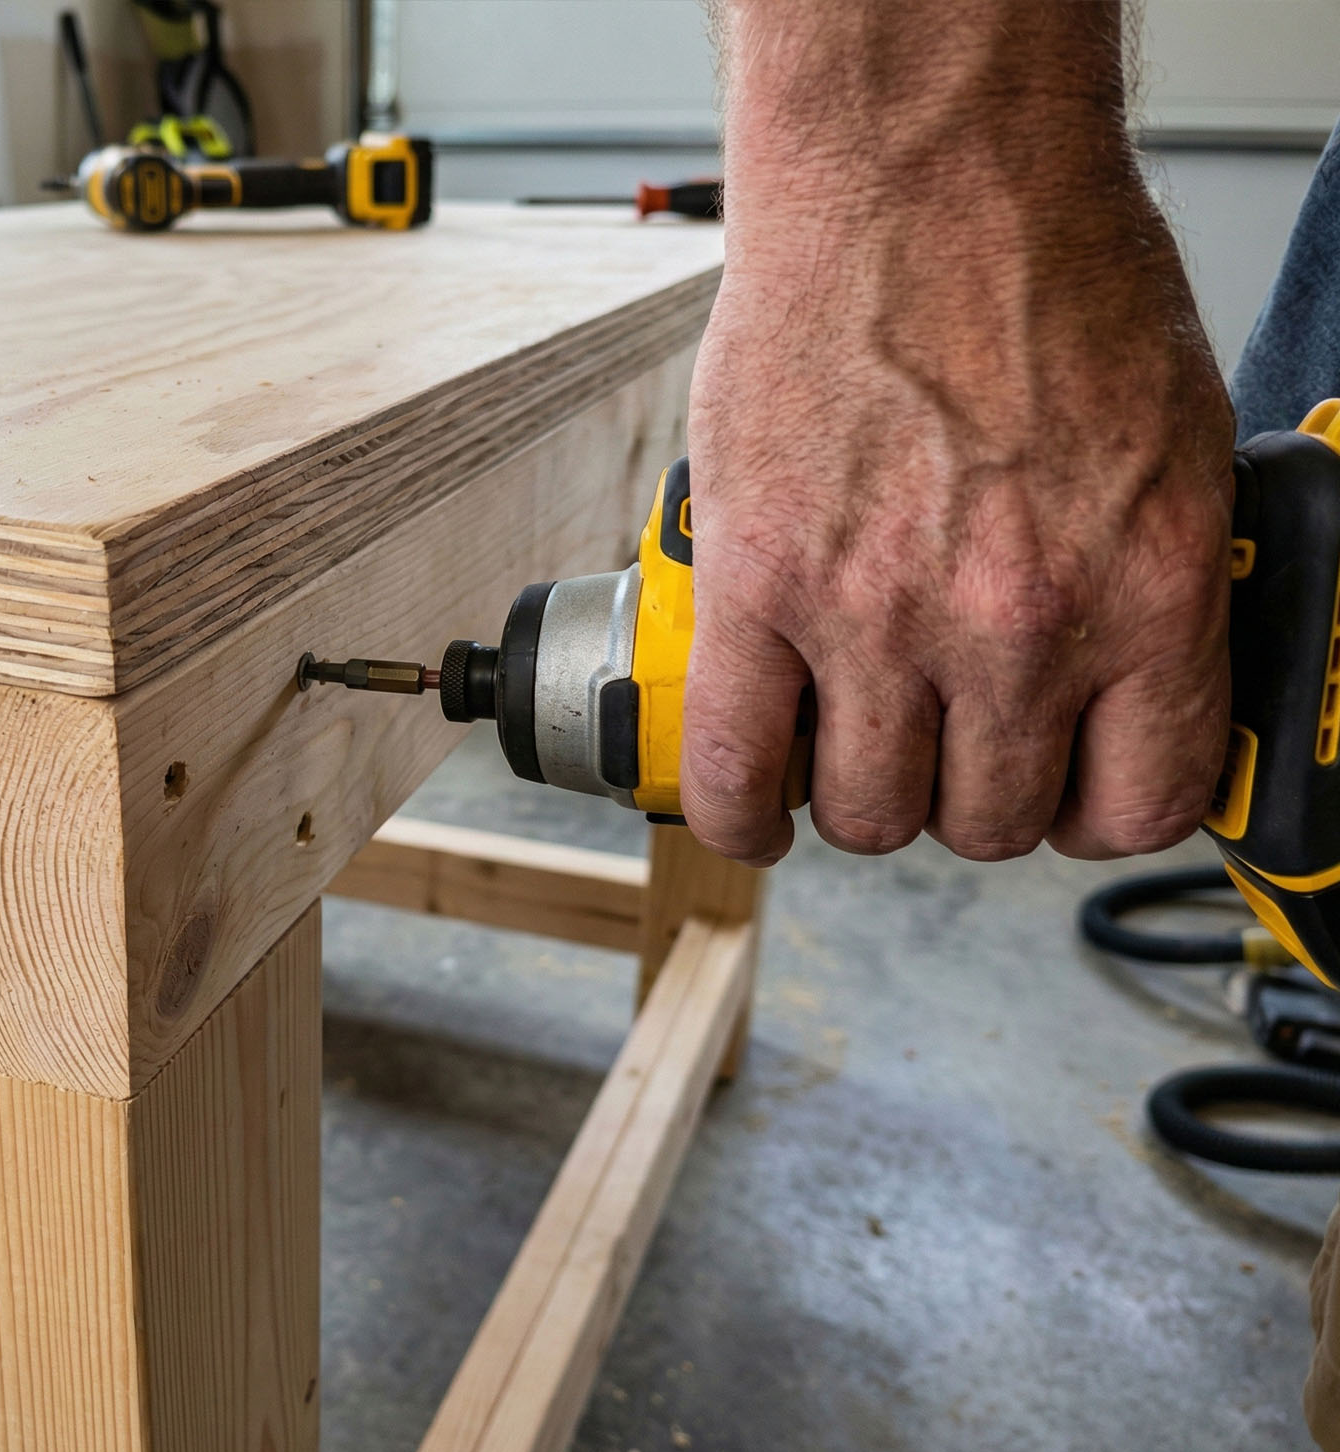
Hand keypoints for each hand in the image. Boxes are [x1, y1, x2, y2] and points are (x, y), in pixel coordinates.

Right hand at [682, 0, 1235, 866]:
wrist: (920, 177)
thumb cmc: (1043, 276)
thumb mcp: (1171, 444)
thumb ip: (1149, 588)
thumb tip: (1121, 687)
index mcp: (1144, 590)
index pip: (1137, 801)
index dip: (1090, 812)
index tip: (1056, 793)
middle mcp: (1018, 624)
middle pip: (990, 821)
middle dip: (964, 795)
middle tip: (939, 744)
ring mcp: (877, 615)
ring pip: (868, 813)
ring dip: (859, 798)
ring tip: (845, 745)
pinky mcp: (759, 588)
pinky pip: (733, 769)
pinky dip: (738, 812)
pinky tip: (751, 803)